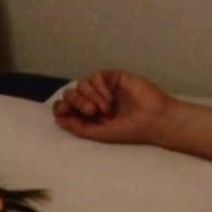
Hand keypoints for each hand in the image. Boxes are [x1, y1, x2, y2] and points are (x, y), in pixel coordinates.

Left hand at [52, 70, 172, 144]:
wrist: (153, 119)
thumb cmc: (130, 130)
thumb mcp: (100, 134)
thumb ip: (79, 128)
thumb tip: (58, 120)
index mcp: (91, 116)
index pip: (67, 107)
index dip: (61, 107)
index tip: (64, 112)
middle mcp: (95, 101)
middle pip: (71, 93)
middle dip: (76, 101)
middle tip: (91, 112)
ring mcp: (105, 88)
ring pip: (82, 84)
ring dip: (90, 96)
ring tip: (106, 109)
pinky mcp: (113, 77)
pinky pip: (95, 77)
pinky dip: (99, 88)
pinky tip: (110, 99)